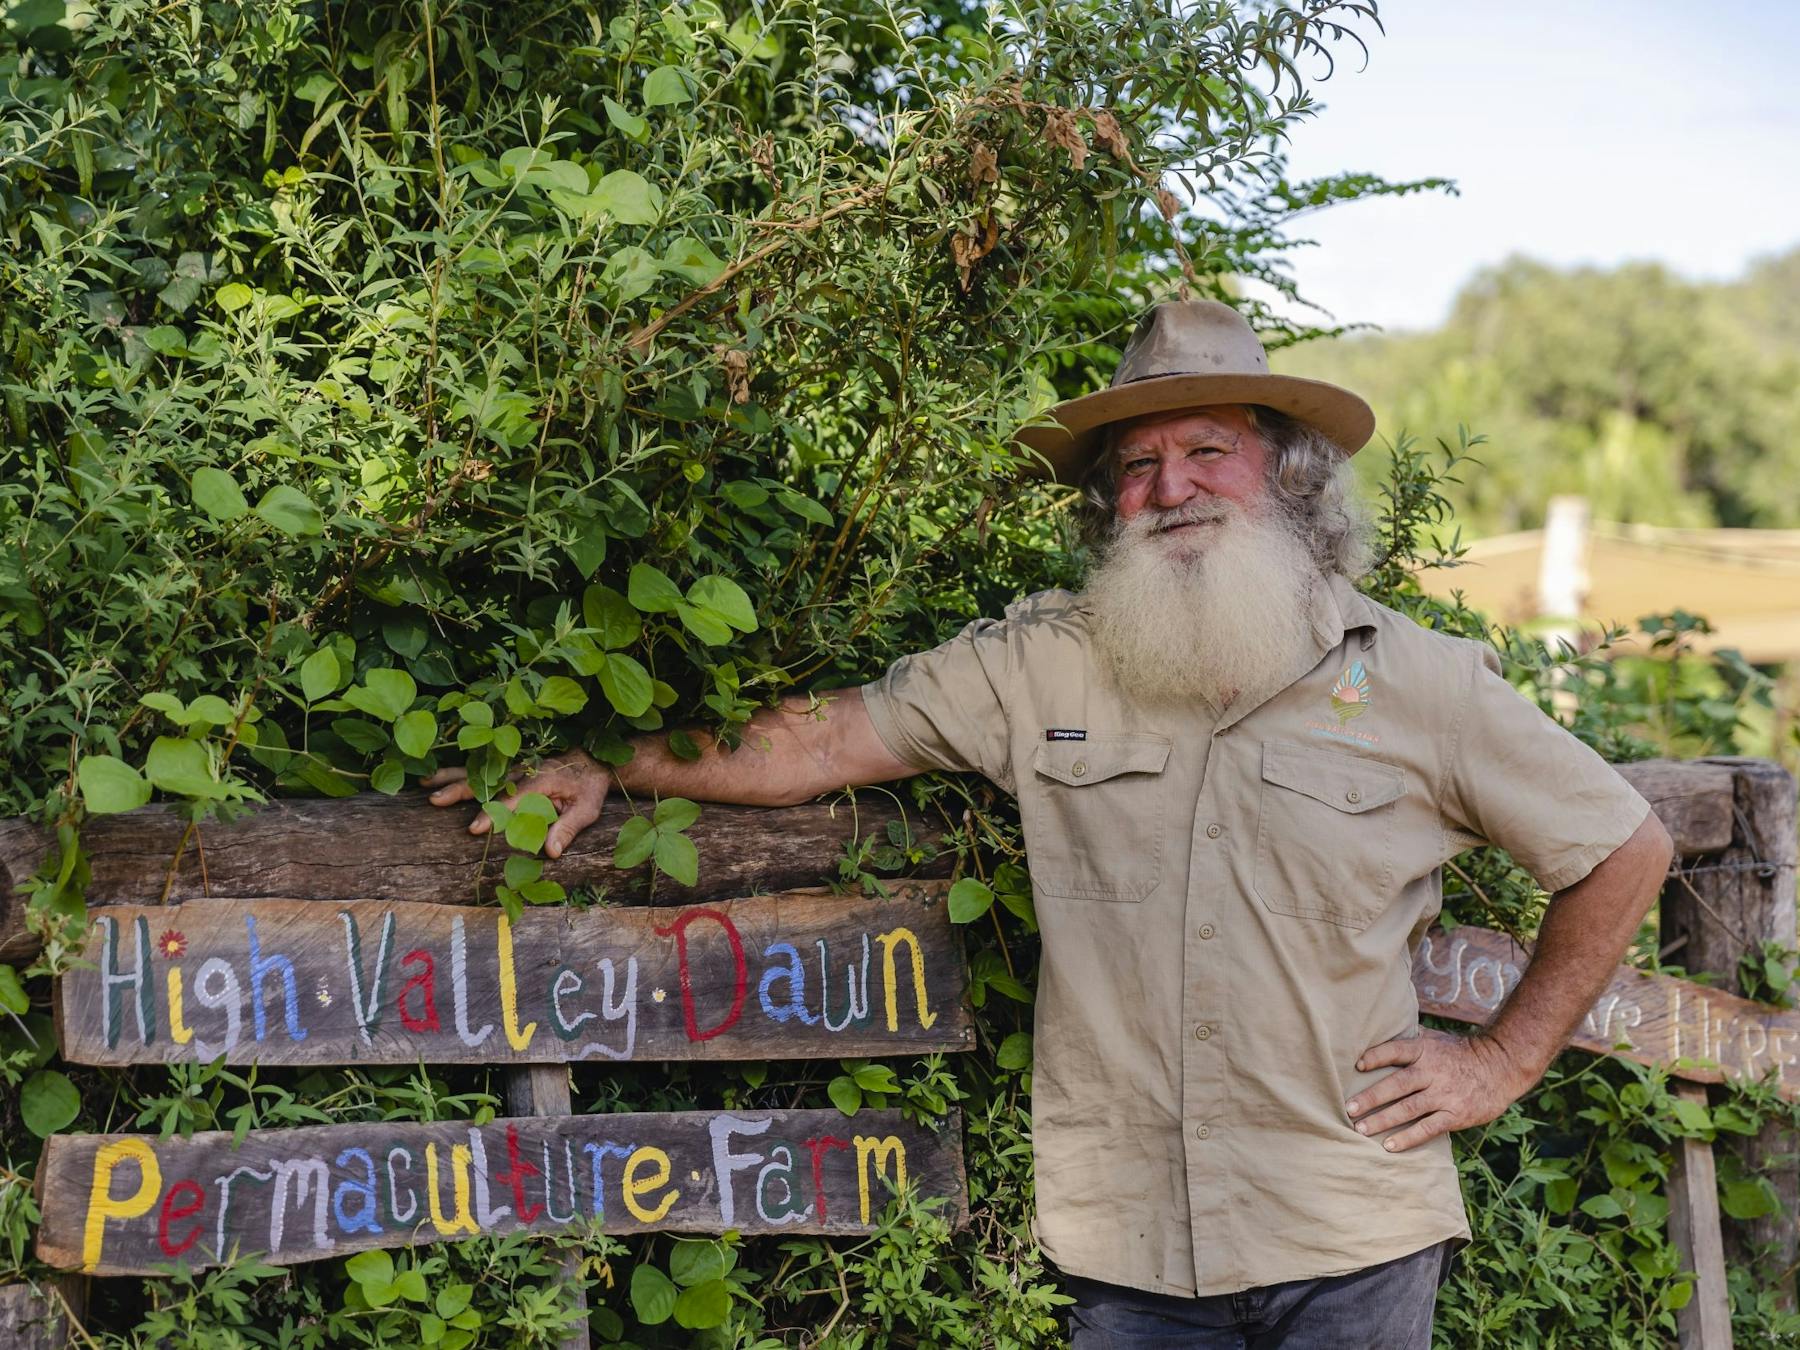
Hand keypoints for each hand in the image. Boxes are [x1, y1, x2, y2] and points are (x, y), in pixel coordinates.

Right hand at [420, 750, 611, 858]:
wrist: (592, 761)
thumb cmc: (589, 787)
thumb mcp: (587, 809)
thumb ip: (568, 828)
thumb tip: (551, 852)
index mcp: (541, 780)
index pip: (512, 800)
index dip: (492, 814)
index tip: (474, 828)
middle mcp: (522, 771)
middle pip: (486, 781)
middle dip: (460, 791)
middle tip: (435, 801)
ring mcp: (513, 768)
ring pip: (478, 772)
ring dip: (451, 777)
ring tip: (426, 784)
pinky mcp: (508, 769)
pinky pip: (481, 770)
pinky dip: (458, 773)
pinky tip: (437, 777)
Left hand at [1343, 1028, 1532, 1152]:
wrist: (1500, 1067)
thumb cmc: (1459, 1053)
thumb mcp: (1435, 1038)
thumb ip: (1410, 1038)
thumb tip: (1380, 1030)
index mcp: (1424, 1050)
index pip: (1395, 1050)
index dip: (1376, 1056)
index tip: (1358, 1065)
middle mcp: (1432, 1071)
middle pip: (1397, 1084)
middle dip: (1371, 1097)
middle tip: (1349, 1108)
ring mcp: (1444, 1094)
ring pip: (1408, 1109)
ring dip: (1383, 1120)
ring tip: (1361, 1128)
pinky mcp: (1455, 1114)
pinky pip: (1428, 1128)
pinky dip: (1408, 1138)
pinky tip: (1390, 1146)